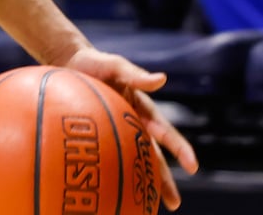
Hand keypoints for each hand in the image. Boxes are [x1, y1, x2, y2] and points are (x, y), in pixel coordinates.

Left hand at [57, 46, 197, 210]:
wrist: (68, 62)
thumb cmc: (95, 62)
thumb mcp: (114, 64)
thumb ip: (136, 74)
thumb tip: (162, 78)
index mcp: (143, 109)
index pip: (165, 132)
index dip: (180, 149)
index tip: (193, 166)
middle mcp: (134, 124)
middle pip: (153, 156)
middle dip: (165, 180)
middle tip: (174, 203)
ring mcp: (117, 131)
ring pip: (133, 161)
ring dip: (142, 183)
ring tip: (148, 207)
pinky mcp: (99, 133)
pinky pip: (106, 156)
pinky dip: (110, 173)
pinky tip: (107, 191)